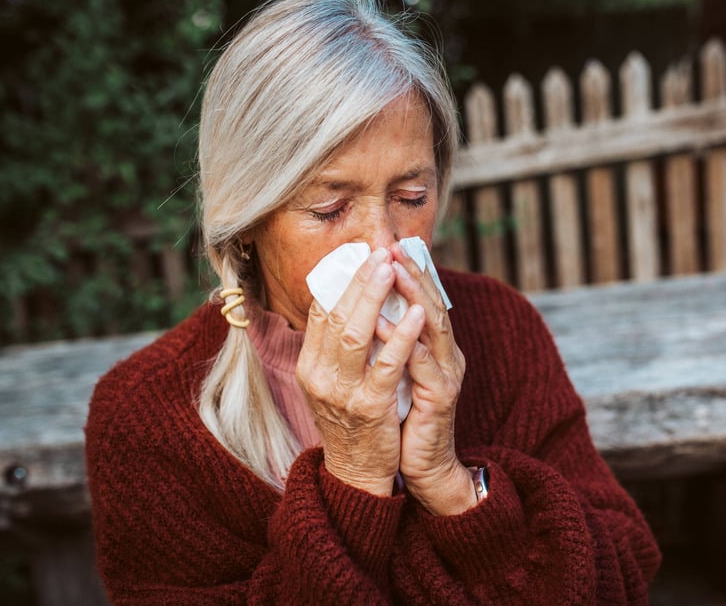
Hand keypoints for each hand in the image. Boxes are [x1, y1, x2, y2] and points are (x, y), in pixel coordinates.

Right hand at [296, 248, 425, 496]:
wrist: (357, 473)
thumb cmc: (351, 421)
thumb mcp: (331, 382)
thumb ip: (335, 347)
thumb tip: (347, 300)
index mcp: (309, 366)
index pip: (320, 311)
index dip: (340, 279)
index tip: (359, 254)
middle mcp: (318, 376)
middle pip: (336, 315)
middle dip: (358, 280)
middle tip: (378, 253)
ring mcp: (342, 392)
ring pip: (355, 333)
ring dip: (376, 297)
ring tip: (393, 270)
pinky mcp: (370, 406)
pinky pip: (386, 364)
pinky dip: (401, 336)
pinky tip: (417, 314)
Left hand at [377, 244, 473, 514]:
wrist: (423, 467)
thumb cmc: (402, 418)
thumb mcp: (394, 373)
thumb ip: (386, 343)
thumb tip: (361, 310)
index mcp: (435, 347)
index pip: (423, 299)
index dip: (409, 271)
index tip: (386, 245)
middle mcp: (446, 355)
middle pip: (431, 303)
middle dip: (411, 272)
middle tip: (392, 246)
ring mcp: (447, 375)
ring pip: (431, 326)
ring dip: (411, 295)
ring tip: (390, 270)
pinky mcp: (441, 397)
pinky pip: (419, 363)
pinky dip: (402, 340)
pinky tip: (383, 321)